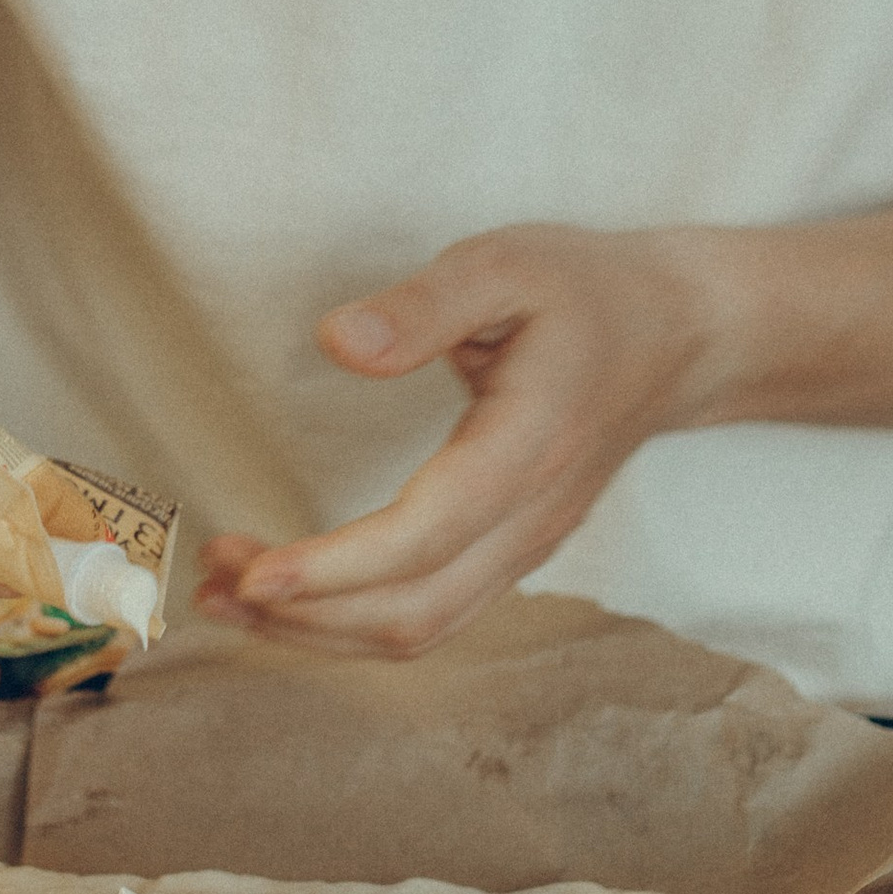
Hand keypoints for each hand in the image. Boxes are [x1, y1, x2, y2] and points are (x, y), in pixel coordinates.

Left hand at [193, 224, 719, 659]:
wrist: (681, 334)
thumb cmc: (589, 292)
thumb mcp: (506, 265)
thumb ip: (422, 305)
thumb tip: (339, 342)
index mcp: (526, 451)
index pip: (422, 539)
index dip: (333, 570)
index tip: (251, 572)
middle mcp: (529, 520)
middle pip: (412, 612)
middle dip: (303, 612)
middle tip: (211, 576)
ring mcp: (525, 546)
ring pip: (419, 628)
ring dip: (320, 628)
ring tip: (228, 592)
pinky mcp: (511, 552)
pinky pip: (431, 612)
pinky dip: (354, 618)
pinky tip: (295, 592)